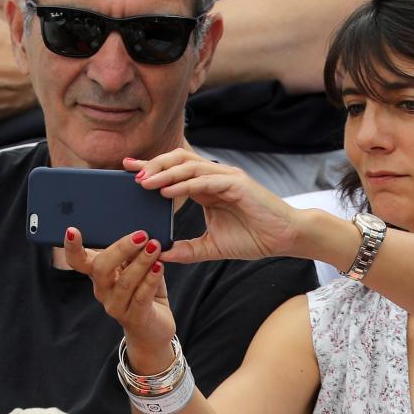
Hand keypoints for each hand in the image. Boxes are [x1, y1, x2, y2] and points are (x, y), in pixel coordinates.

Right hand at [63, 227, 174, 367]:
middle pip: (101, 268)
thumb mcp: (138, 269)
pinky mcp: (135, 317)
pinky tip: (159, 266)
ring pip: (125, 281)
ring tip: (155, 246)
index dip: (72, 248)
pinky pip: (141, 296)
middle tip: (142, 235)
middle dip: (121, 248)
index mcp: (99, 275)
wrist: (154, 330)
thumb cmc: (144, 292)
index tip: (72, 231)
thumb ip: (135, 254)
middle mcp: (103, 290)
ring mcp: (117, 306)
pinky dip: (151, 279)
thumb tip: (140, 234)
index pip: (78, 261)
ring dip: (141, 262)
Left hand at [125, 150, 302, 263]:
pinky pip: (204, 180)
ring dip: (164, 173)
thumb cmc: (254, 238)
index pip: (175, 171)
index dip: (151, 169)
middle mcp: (215, 177)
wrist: (285, 239)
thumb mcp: (212, 247)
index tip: (128, 171)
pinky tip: (167, 191)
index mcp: (207, 187)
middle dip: (153, 164)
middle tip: (130, 173)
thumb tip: (161, 254)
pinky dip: (184, 184)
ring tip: (143, 182)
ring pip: (189, 165)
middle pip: (178, 159)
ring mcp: (226, 177)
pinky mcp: (237, 184)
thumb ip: (187, 249)